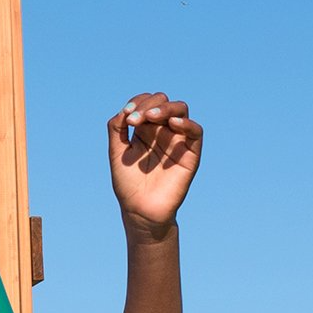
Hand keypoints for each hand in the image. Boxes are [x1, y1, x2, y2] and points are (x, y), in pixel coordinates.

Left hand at [107, 93, 202, 232]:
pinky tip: (171, 124)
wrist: (140, 210)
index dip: (138, 102)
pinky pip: (196, 131)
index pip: (147, 102)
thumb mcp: (117, 152)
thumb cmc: (128, 184)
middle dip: (148, 104)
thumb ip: (116, 128)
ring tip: (150, 117)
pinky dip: (186, 123)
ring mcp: (177, 140)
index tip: (126, 118)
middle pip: (164, 102)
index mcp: (146, 129)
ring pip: (180, 110)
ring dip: (165, 108)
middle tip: (135, 120)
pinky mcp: (191, 153)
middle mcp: (163, 131)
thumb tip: (125, 109)